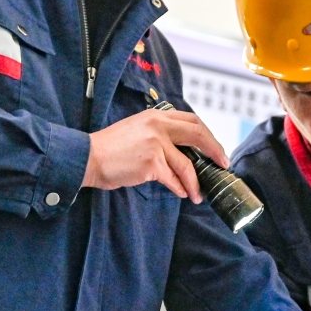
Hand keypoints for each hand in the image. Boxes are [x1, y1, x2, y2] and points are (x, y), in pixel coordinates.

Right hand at [82, 109, 228, 201]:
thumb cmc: (110, 148)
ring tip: (198, 194)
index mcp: (156, 116)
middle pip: (198, 135)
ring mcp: (156, 144)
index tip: (216, 149)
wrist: (88, 157)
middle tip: (223, 165)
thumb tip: (183, 151)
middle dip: (215, 151)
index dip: (208, 136)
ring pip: (187, 164)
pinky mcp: (151, 163)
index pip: (192, 121)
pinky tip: (182, 194)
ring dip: (195, 182)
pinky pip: (173, 179)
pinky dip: (179, 188)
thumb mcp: (137, 129)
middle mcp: (158, 126)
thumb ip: (159, 134)